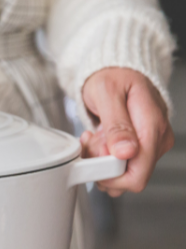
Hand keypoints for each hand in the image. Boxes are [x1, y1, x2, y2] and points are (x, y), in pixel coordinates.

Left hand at [80, 67, 173, 196]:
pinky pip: (120, 165)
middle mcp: (157, 139)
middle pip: (128, 178)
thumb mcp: (107, 93)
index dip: (110, 174)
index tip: (94, 157)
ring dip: (100, 160)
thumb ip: (116, 124)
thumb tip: (126, 152)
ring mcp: (151, 145)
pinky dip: (103, 156)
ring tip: (94, 137)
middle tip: (91, 143)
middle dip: (102, 166)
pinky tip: (99, 139)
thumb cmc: (112, 76)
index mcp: (153, 126)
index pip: (137, 175)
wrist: (117, 70)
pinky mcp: (142, 147)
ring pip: (121, 174)